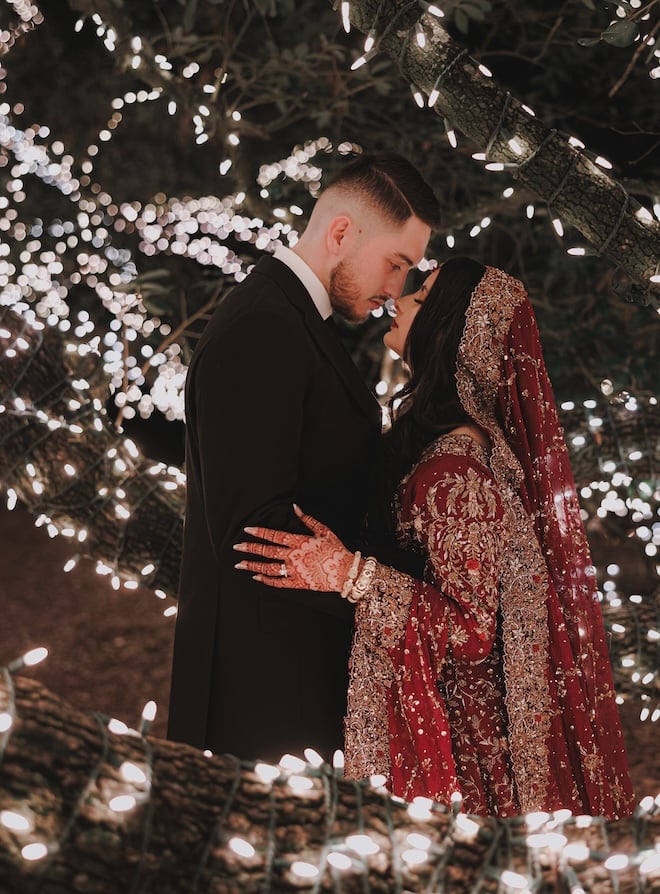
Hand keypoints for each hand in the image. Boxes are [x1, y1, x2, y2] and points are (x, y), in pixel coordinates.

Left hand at [233, 505, 354, 590]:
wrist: (346, 572)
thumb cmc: (337, 550)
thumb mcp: (324, 531)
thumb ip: (308, 520)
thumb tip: (296, 508)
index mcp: (299, 542)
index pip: (274, 535)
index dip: (260, 532)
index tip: (247, 530)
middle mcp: (294, 556)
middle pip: (268, 551)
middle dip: (250, 548)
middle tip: (236, 547)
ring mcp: (295, 571)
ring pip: (269, 568)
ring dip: (253, 565)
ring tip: (239, 564)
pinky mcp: (298, 583)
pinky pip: (279, 582)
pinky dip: (266, 580)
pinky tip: (256, 577)